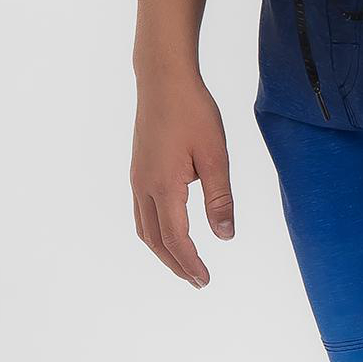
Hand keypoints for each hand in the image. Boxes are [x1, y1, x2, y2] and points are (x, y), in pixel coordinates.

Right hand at [131, 72, 233, 285]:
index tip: (205, 280)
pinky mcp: (138, 170)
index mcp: (164, 186)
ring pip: (144, 229)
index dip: (191, 263)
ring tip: (184, 264)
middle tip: (197, 281)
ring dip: (163, 251)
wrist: (163, 80)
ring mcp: (137, 178)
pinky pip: (142, 212)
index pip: (176, 239)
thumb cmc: (193, 112)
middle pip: (155, 241)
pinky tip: (169, 231)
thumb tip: (225, 236)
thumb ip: (220, 198)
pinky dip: (155, 232)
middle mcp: (144, 187)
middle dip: (176, 264)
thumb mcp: (215, 155)